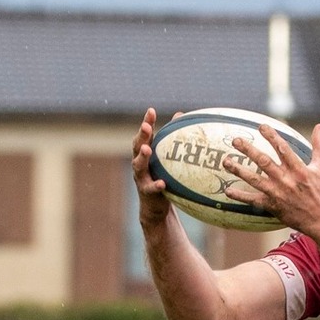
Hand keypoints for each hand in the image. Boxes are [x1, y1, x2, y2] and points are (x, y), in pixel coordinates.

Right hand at [131, 108, 172, 224]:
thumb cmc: (163, 179)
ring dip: (142, 156)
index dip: (146, 122)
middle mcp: (140, 163)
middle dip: (141, 136)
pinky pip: (150, 188)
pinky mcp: (145, 192)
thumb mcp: (168, 162)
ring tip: (147, 149)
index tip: (150, 110)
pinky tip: (162, 183)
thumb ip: (172, 141)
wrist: (155, 208)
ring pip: (138, 165)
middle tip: (147, 127)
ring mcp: (140, 178)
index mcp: (145, 154)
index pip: (145, 135)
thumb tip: (182, 116)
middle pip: (137, 146)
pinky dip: (155, 185)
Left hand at [225, 124, 319, 236]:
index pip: (283, 149)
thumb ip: (319, 145)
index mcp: (299, 169)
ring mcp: (278, 194)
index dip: (272, 137)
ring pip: (255, 180)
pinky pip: (254, 200)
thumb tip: (319, 126)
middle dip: (249, 150)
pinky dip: (240, 196)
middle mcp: (286, 180)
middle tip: (236, 140)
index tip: (261, 127)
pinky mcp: (273, 206)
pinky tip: (228, 191)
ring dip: (239, 170)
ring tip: (226, 161)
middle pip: (264, 162)